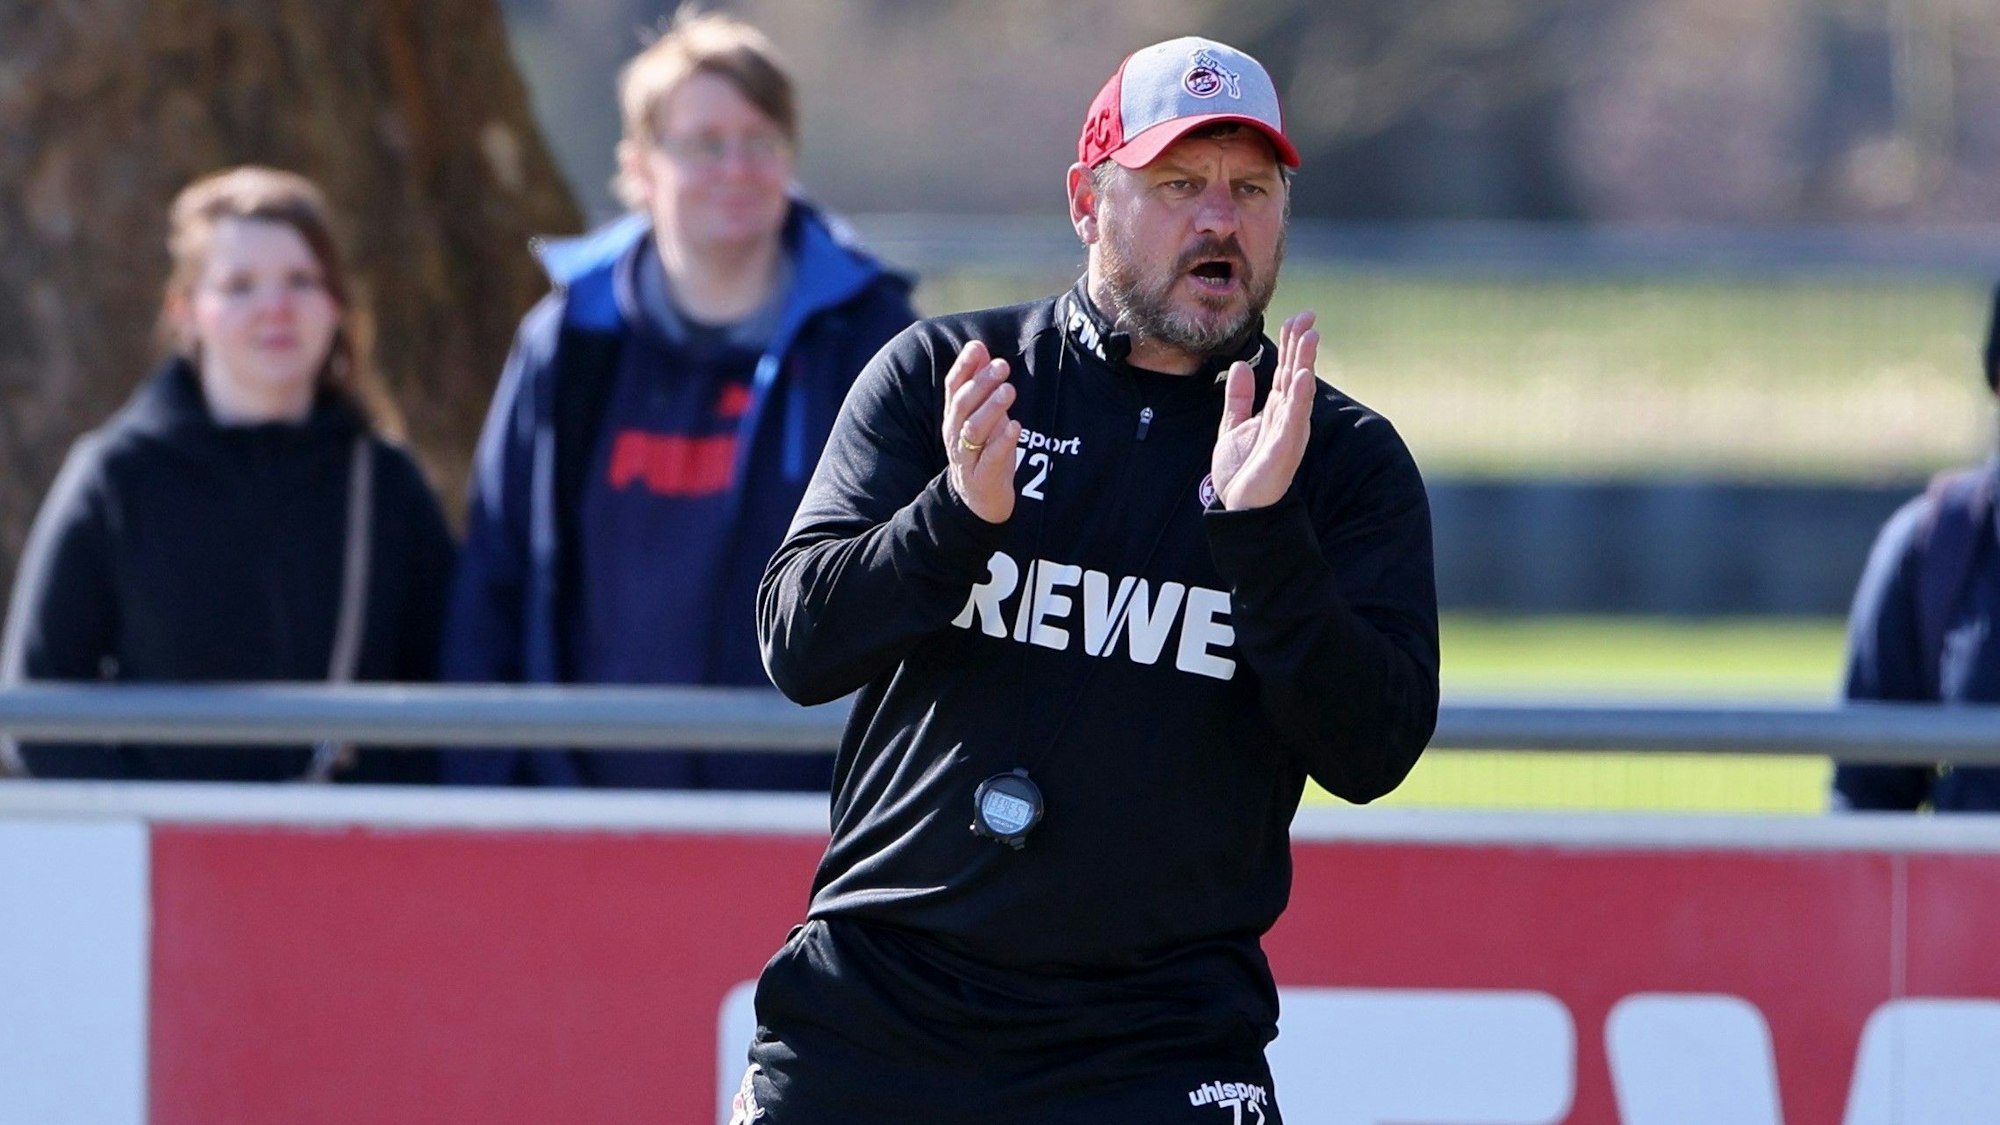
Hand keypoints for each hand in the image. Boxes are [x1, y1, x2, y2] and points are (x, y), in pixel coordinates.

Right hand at [942, 339, 1020, 523]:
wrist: (979, 500)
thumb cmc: (983, 450)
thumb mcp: (980, 414)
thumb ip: (978, 382)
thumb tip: (978, 347)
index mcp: (954, 417)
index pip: (953, 387)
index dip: (963, 366)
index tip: (977, 348)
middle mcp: (955, 435)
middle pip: (962, 405)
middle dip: (981, 383)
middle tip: (1003, 366)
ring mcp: (967, 457)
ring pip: (973, 430)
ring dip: (991, 408)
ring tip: (1009, 390)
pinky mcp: (983, 478)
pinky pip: (990, 458)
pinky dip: (1002, 441)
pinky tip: (1015, 426)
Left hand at [1213, 311, 1317, 510]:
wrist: (1238, 507)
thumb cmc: (1241, 471)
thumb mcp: (1233, 426)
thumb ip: (1239, 397)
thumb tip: (1242, 364)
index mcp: (1277, 409)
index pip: (1286, 369)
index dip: (1292, 343)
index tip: (1299, 316)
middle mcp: (1287, 416)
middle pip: (1296, 373)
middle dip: (1301, 344)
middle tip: (1308, 315)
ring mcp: (1289, 431)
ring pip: (1299, 391)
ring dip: (1305, 363)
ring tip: (1311, 336)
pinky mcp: (1285, 448)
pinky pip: (1295, 419)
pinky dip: (1300, 397)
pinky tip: (1303, 377)